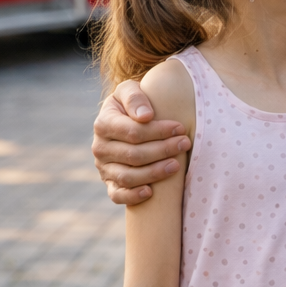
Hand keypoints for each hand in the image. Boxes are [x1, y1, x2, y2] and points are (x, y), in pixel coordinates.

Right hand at [92, 80, 188, 204]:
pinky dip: (133, 196)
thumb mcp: (130, 90)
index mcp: (103, 124)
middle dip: (163, 150)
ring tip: (177, 165)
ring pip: (128, 176)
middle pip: (133, 155)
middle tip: (185, 144)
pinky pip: (117, 195)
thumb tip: (146, 116)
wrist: (126, 119)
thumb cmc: (134, 104)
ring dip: (154, 173)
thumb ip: (135, 98)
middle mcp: (100, 147)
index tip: (180, 128)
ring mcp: (104, 168)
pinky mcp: (109, 183)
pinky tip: (151, 192)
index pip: (133, 132)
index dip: (158, 131)